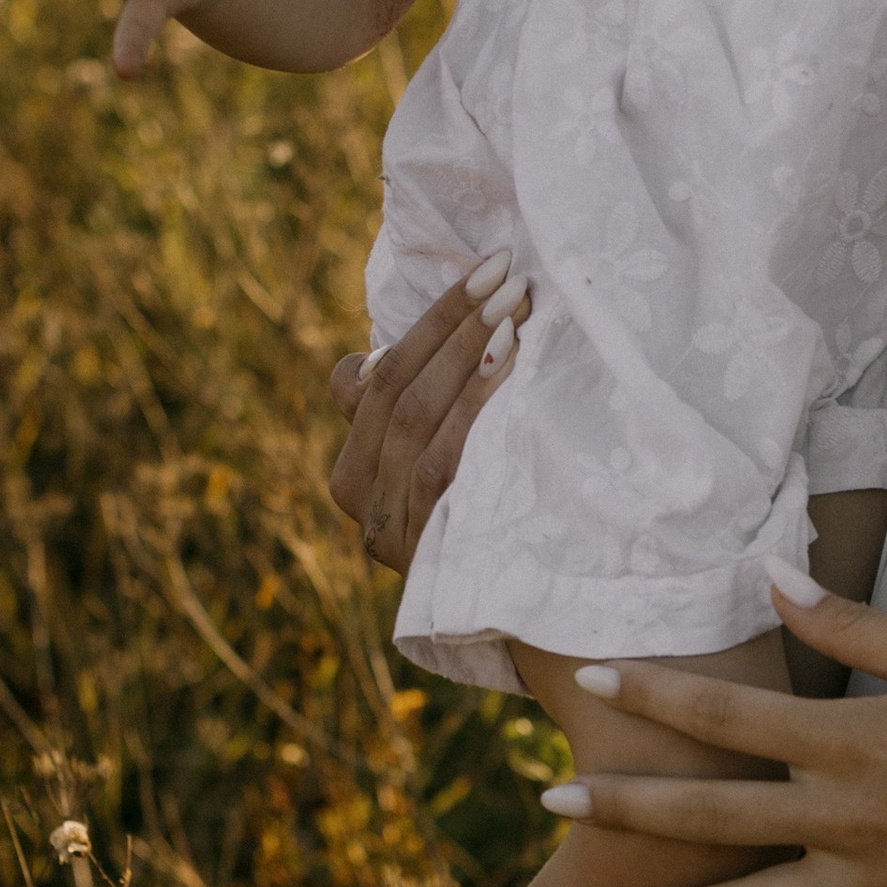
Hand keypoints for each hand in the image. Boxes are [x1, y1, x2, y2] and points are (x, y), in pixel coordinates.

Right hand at [330, 257, 527, 573]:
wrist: (532, 619)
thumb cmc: (495, 520)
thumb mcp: (447, 462)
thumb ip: (419, 411)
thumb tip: (405, 341)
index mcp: (353, 473)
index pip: (370, 378)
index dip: (430, 318)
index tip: (487, 267)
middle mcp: (362, 504)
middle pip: (394, 390)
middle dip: (455, 322)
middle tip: (510, 273)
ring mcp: (393, 531)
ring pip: (414, 418)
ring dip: (468, 351)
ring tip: (517, 306)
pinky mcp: (428, 550)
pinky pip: (443, 461)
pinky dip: (474, 404)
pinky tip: (511, 362)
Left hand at [541, 573, 886, 886]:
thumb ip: (851, 627)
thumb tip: (774, 576)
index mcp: (857, 743)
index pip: (732, 716)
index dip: (656, 691)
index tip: (592, 675)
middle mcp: (851, 820)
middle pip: (714, 815)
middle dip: (626, 805)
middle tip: (546, 799)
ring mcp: (875, 881)